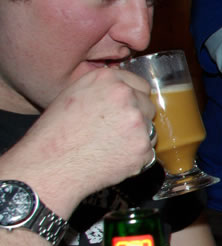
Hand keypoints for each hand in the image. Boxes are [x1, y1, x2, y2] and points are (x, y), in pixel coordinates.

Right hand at [14, 68, 154, 206]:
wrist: (49, 166)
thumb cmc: (54, 134)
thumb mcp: (73, 96)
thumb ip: (103, 90)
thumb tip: (124, 93)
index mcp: (107, 79)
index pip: (140, 85)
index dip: (133, 99)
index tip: (127, 109)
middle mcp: (125, 96)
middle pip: (147, 106)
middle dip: (136, 118)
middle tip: (114, 132)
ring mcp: (137, 122)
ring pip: (149, 129)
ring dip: (137, 138)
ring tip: (109, 147)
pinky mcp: (142, 147)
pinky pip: (147, 152)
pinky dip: (135, 158)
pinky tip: (112, 160)